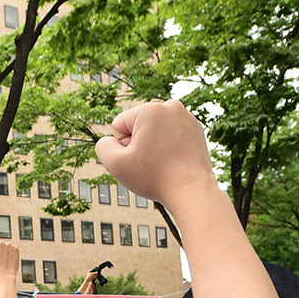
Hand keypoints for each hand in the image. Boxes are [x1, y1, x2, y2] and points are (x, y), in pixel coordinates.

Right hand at [94, 100, 216, 208]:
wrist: (191, 191)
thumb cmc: (154, 178)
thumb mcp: (115, 164)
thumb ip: (102, 146)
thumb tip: (111, 140)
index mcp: (149, 109)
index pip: (119, 125)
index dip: (122, 147)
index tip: (139, 158)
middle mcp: (169, 106)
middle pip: (137, 126)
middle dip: (139, 144)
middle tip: (152, 162)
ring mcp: (186, 116)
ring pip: (154, 131)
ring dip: (153, 145)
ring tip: (164, 161)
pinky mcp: (195, 128)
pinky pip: (170, 135)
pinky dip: (169, 147)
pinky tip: (174, 160)